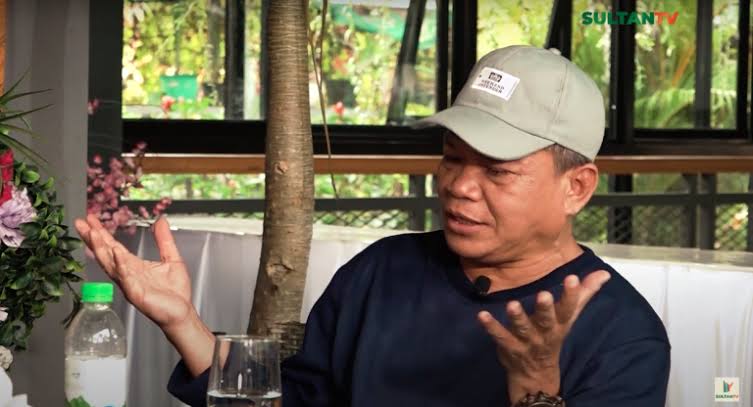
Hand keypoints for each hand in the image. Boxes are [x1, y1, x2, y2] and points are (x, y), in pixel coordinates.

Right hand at [75, 214, 193, 329]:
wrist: (182, 312)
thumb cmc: (175, 291)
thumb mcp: (171, 258)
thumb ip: (164, 239)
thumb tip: (161, 220)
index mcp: (133, 266)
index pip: (113, 246)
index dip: (102, 233)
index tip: (91, 219)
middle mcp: (127, 274)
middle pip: (106, 254)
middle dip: (93, 238)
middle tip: (81, 223)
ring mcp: (129, 284)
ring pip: (111, 265)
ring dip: (101, 249)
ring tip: (93, 233)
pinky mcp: (137, 294)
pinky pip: (127, 278)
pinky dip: (121, 265)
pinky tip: (117, 253)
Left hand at [477, 270, 610, 402]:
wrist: (537, 373)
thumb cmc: (553, 335)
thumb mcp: (569, 316)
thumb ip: (584, 293)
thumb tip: (603, 273)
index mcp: (560, 323)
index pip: (569, 308)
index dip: (571, 294)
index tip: (572, 277)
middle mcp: (545, 333)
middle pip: (547, 320)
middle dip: (545, 308)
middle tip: (544, 294)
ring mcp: (527, 341)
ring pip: (523, 329)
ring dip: (517, 317)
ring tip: (512, 304)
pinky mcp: (509, 346)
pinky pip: (499, 336)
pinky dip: (491, 326)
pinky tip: (481, 315)